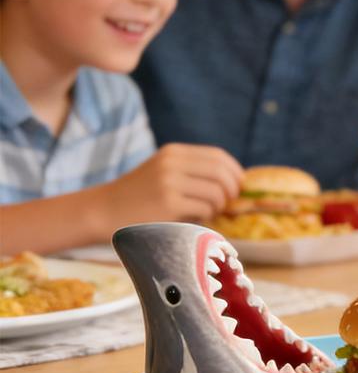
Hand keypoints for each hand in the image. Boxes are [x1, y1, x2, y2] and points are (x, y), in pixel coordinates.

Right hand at [101, 144, 243, 227]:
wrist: (103, 211)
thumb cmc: (139, 196)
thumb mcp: (164, 172)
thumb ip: (193, 172)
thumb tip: (236, 182)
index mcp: (174, 152)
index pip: (219, 156)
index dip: (235, 172)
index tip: (238, 186)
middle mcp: (173, 163)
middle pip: (221, 173)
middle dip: (232, 190)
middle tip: (228, 203)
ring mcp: (170, 182)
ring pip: (216, 192)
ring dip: (218, 206)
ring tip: (207, 212)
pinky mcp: (168, 203)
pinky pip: (204, 208)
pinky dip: (207, 216)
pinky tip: (196, 219)